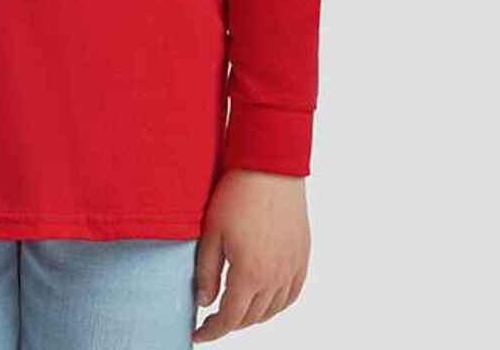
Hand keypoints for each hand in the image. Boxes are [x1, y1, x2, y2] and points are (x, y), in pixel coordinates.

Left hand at [191, 169, 310, 341]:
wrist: (270, 167)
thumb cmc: (237, 194)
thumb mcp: (211, 232)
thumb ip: (207, 272)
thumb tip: (204, 302)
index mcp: (250, 274)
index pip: (229, 318)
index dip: (212, 331)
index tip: (197, 334)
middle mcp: (275, 277)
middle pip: (251, 317)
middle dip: (229, 322)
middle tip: (211, 318)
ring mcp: (292, 267)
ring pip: (273, 309)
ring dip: (252, 316)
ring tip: (234, 309)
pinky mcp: (302, 255)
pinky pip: (292, 293)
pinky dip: (277, 304)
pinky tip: (266, 300)